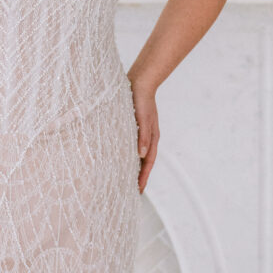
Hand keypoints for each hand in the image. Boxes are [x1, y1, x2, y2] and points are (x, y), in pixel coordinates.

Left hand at [129, 73, 159, 193]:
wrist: (140, 81)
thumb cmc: (141, 100)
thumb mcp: (142, 118)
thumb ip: (143, 136)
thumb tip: (142, 156)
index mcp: (152, 138)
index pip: (148, 163)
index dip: (143, 178)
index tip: (138, 191)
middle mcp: (148, 137)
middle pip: (144, 162)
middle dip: (139, 176)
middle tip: (131, 191)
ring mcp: (142, 132)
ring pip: (138, 155)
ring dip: (133, 167)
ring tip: (125, 178)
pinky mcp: (134, 126)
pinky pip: (131, 145)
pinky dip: (128, 155)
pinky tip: (120, 157)